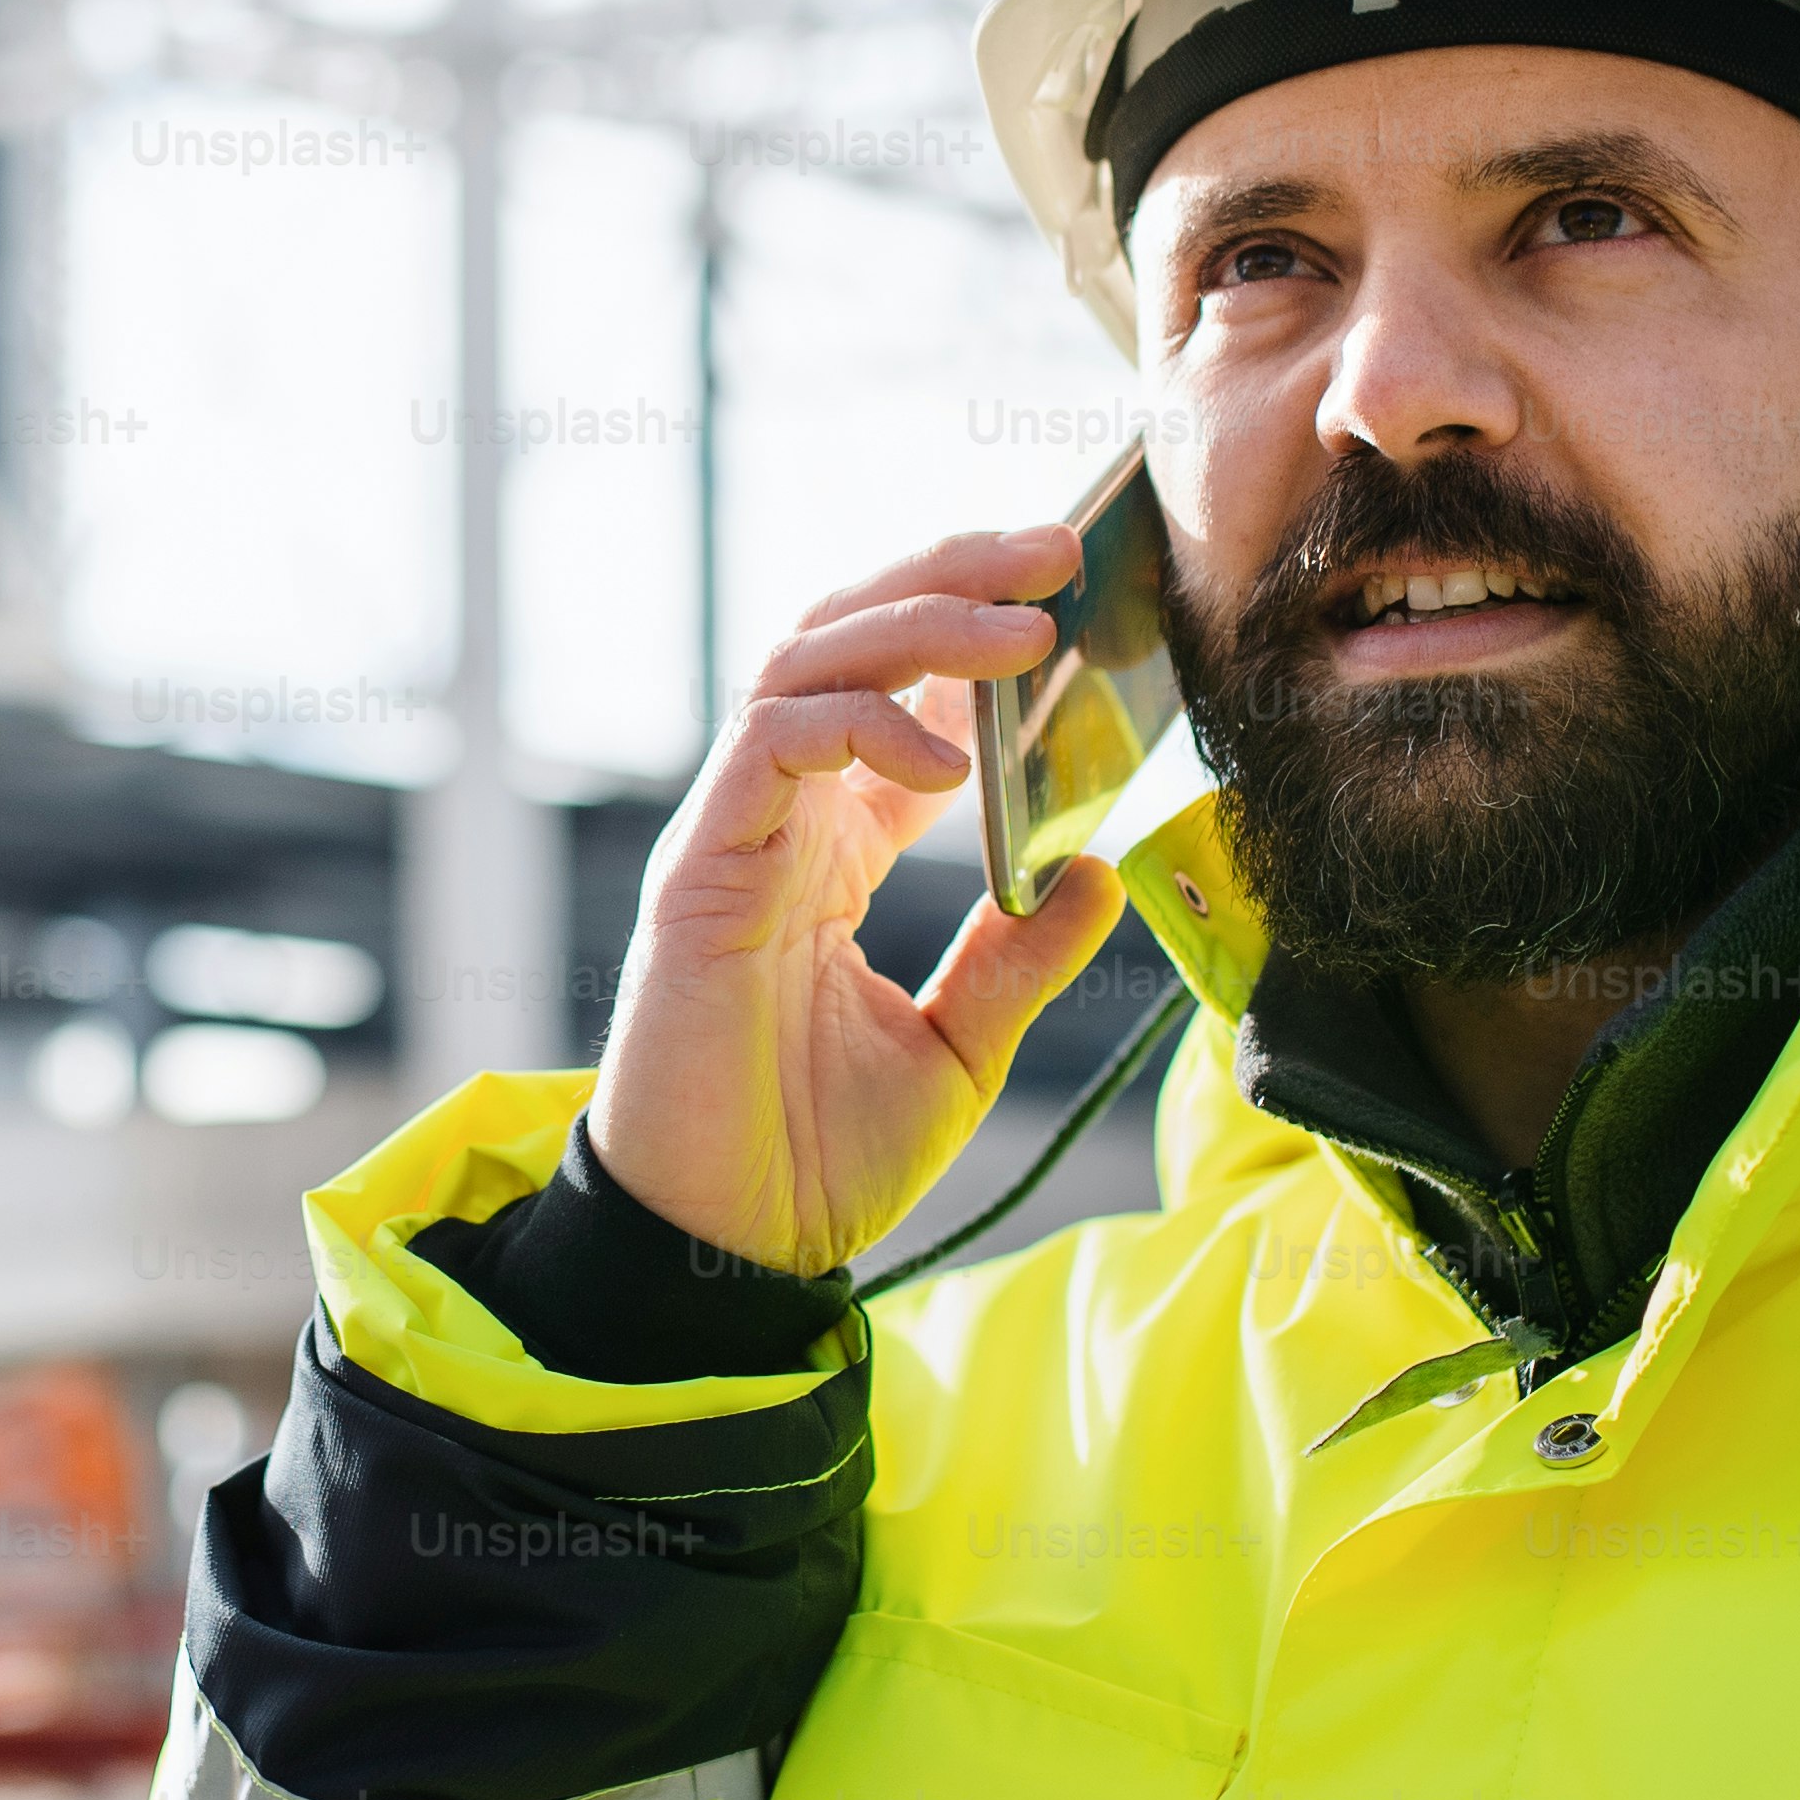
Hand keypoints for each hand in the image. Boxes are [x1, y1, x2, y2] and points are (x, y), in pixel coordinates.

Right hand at [587, 524, 1135, 1276]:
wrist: (724, 1249)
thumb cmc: (813, 1157)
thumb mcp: (959, 1052)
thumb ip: (1018, 958)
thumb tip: (1099, 867)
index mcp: (831, 847)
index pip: (899, 693)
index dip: (977, 633)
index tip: (1080, 600)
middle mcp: (778, 817)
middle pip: (848, 636)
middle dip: (950, 574)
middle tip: (1059, 550)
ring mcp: (732, 833)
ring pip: (807, 659)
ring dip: (919, 620)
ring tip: (1028, 625)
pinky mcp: (700, 870)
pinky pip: (770, 743)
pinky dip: (859, 722)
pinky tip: (948, 758)